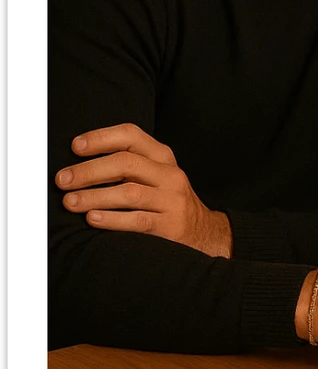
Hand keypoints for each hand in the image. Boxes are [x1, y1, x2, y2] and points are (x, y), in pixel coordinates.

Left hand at [55, 124, 230, 257]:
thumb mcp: (155, 175)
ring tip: (70, 202)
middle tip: (63, 180)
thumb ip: (126, 166)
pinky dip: (112, 219)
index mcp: (162, 156)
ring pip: (129, 193)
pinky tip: (92, 219)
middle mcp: (170, 174)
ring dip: (94, 196)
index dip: (101, 138)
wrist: (202, 233)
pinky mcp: (171, 226)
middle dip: (89, 171)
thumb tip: (77, 164)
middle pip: (126, 164)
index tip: (75, 146)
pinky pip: (138, 221)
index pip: (131, 136)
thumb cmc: (165, 201)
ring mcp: (172, 200)